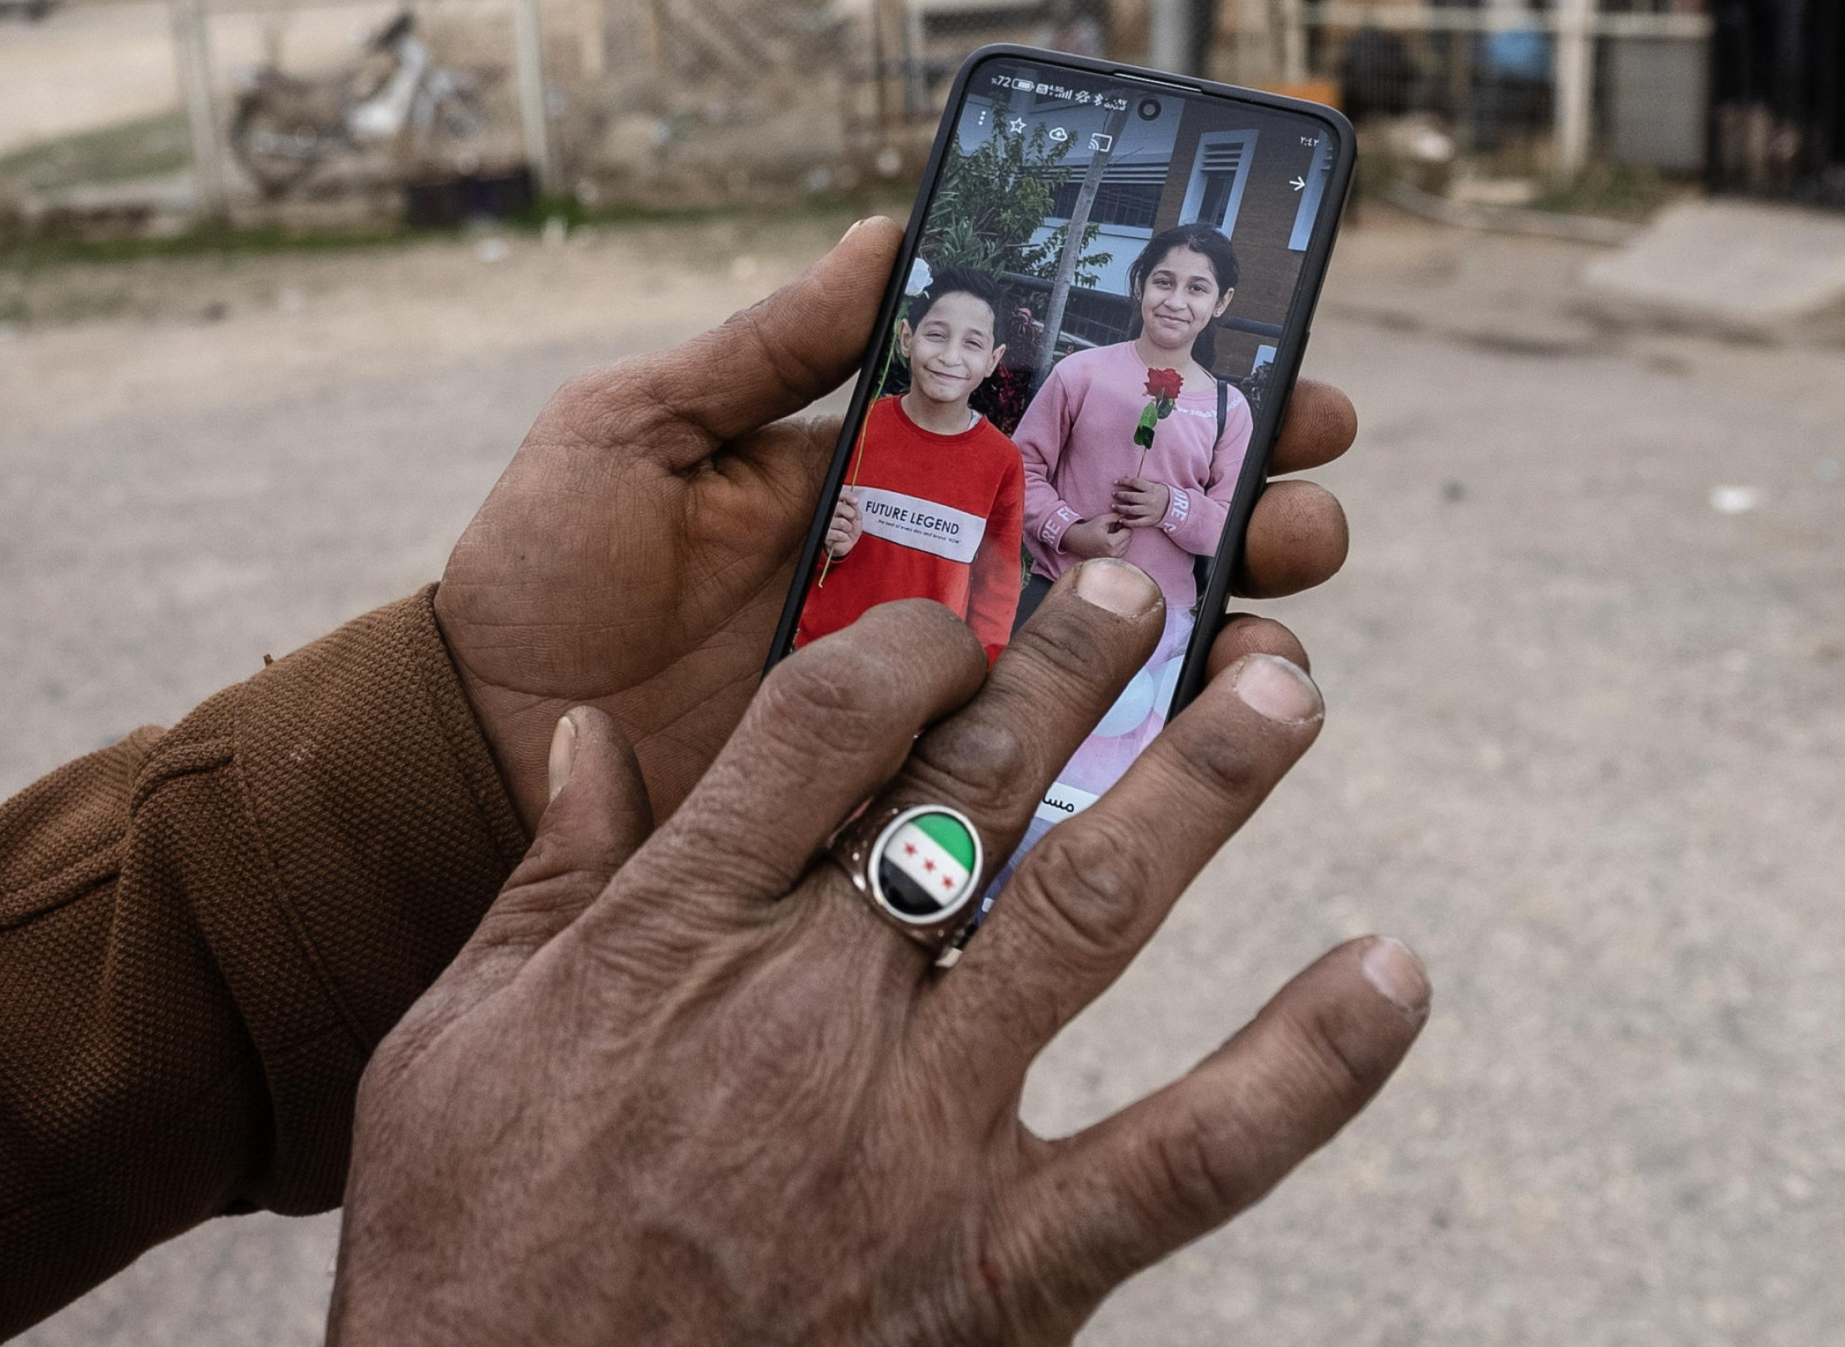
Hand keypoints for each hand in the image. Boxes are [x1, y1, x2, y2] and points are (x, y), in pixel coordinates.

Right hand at [329, 564, 1429, 1345]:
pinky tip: (1391, 970)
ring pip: (1087, 913)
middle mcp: (813, 1007)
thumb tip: (594, 736)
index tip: (962, 610)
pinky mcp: (1000, 1266)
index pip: (822, 728)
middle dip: (1071, 667)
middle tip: (1154, 578)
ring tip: (1284, 682)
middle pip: (971, 790)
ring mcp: (918, 1133)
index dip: (908, 642)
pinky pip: (1183, 1161)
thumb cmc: (467, 1253)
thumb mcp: (453, 1044)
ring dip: (1199, 787)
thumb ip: (545, 879)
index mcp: (676, 934)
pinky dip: (1302, 1070)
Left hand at [436, 219, 1359, 825]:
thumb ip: (765, 347)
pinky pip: (1047, 760)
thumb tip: (891, 237)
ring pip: (1115, 639)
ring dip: (1223, 602)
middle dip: (1234, 482)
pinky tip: (1213, 715)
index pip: (1053, 406)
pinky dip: (1144, 739)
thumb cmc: (544, 567)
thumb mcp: (639, 425)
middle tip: (1306, 466)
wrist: (473, 740)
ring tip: (1286, 582)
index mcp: (883, 467)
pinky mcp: (911, 789)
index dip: (1163, 372)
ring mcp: (931, 683)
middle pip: (1120, 517)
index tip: (1262, 334)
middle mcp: (931, 568)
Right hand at [824, 489, 861, 558]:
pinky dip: (844, 537)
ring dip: (848, 528)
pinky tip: (843, 537)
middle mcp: (829, 512)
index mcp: (836, 505)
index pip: (839, 495)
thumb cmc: (850, 530)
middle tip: (851, 519)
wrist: (845, 544)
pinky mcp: (825, 535)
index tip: (855, 501)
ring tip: (847, 530)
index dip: (847, 496)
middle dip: (850, 514)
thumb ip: (855, 507)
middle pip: (840, 507)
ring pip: (841, 522)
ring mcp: (826, 523)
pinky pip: (838, 534)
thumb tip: (854, 501)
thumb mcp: (857, 517)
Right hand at [1060, 514, 1133, 559]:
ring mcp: (1112, 558)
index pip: (1128, 532)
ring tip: (1112, 535)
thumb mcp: (1102, 519)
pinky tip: (1111, 541)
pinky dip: (1120, 546)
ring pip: (1127, 546)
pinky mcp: (1111, 560)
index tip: (1116, 523)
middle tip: (1114, 528)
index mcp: (1111, 542)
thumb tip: (1128, 514)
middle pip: (1129, 539)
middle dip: (1124, 532)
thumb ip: (1116, 516)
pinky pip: (1122, 551)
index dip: (1124, 525)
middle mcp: (1113, 553)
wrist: (1077, 541)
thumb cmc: (1089, 528)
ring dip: (1122, 539)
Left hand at [1111, 476, 1171, 527]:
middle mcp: (1150, 500)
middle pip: (1130, 497)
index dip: (1123, 481)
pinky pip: (1136, 523)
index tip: (1115, 482)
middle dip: (1120, 495)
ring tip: (1114, 507)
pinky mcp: (1150, 521)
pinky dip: (1127, 522)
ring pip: (1130, 510)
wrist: (1177, 509)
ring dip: (1120, 508)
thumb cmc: (1163, 495)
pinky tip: (1121, 520)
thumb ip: (1141, 483)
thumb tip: (1126, 477)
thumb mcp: (1155, 486)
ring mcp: (1149, 511)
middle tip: (1114, 494)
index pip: (1135, 482)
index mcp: (1151, 489)